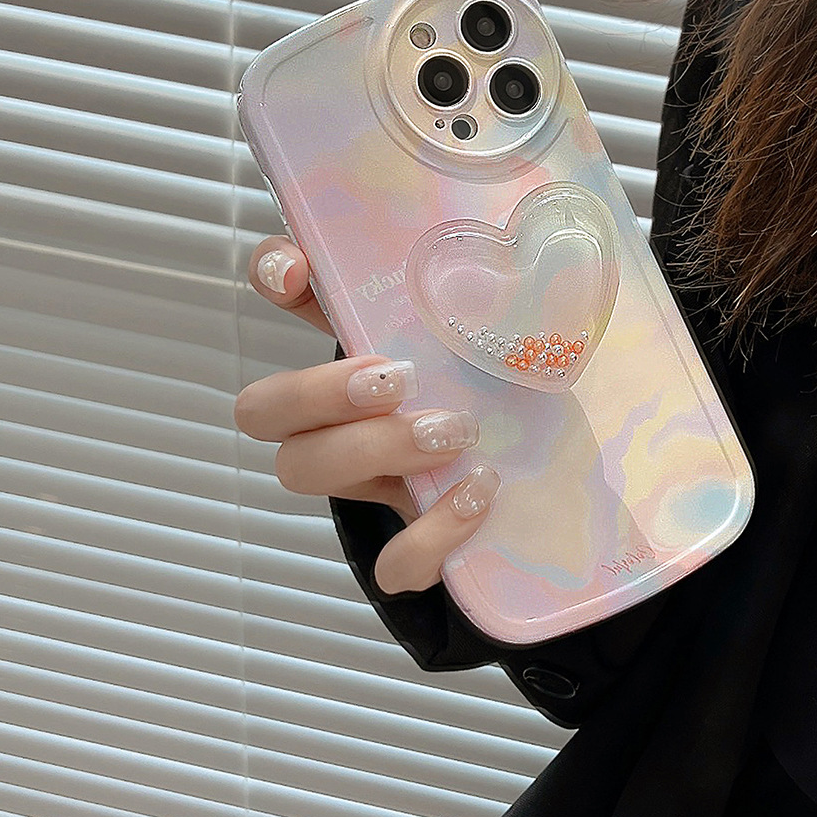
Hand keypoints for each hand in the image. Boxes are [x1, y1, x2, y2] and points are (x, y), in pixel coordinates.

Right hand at [235, 237, 500, 594]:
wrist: (553, 488)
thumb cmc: (516, 393)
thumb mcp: (502, 334)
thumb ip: (496, 299)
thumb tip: (528, 252)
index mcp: (365, 350)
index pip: (288, 297)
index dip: (271, 277)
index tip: (296, 272)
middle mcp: (345, 416)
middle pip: (263, 409)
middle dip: (317, 391)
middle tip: (395, 380)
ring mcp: (371, 485)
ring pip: (303, 473)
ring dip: (373, 448)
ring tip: (456, 432)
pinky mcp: (413, 549)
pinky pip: (392, 564)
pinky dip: (432, 535)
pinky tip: (479, 496)